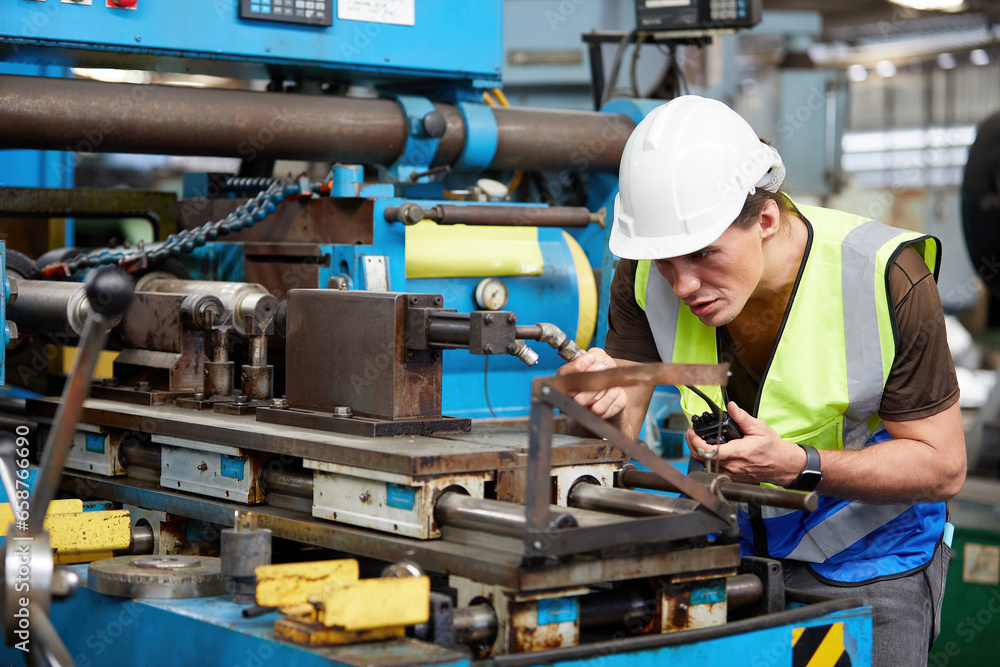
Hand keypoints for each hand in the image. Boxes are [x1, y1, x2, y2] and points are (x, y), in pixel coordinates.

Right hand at [556, 348, 627, 420]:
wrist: (617, 386)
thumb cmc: (603, 371)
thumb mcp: (600, 357)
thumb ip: (594, 354)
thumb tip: (589, 357)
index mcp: (568, 377)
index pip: (563, 374)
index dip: (576, 367)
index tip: (590, 359)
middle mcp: (571, 394)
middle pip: (573, 392)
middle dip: (589, 378)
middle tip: (601, 367)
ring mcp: (582, 406)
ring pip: (584, 402)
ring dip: (600, 388)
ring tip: (609, 380)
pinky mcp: (595, 414)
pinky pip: (599, 409)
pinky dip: (611, 397)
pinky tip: (614, 390)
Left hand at [687, 402, 805, 485]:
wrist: (782, 465)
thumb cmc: (772, 448)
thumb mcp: (759, 428)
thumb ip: (742, 417)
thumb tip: (731, 407)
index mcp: (738, 452)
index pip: (709, 451)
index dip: (696, 442)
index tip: (692, 432)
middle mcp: (733, 466)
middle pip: (702, 459)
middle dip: (692, 445)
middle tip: (691, 434)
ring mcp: (732, 473)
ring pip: (706, 465)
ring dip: (698, 452)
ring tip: (697, 440)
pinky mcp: (732, 477)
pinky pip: (713, 470)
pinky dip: (707, 460)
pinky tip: (708, 450)